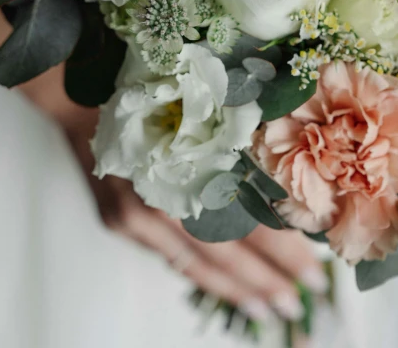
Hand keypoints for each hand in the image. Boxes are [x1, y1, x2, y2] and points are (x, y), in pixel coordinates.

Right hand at [67, 107, 328, 324]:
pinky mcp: (117, 221)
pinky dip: (197, 272)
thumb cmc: (148, 89)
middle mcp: (158, 199)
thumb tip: (283, 184)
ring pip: (192, 264)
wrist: (81, 95)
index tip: (316, 271)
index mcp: (185, 167)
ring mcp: (132, 216)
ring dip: (232, 288)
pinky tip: (221, 284)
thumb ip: (233, 149)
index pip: (244, 222)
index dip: (281, 251)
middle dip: (264, 280)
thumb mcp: (201, 110)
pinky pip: (166, 255)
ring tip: (266, 308)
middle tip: (298, 303)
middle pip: (221, 252)